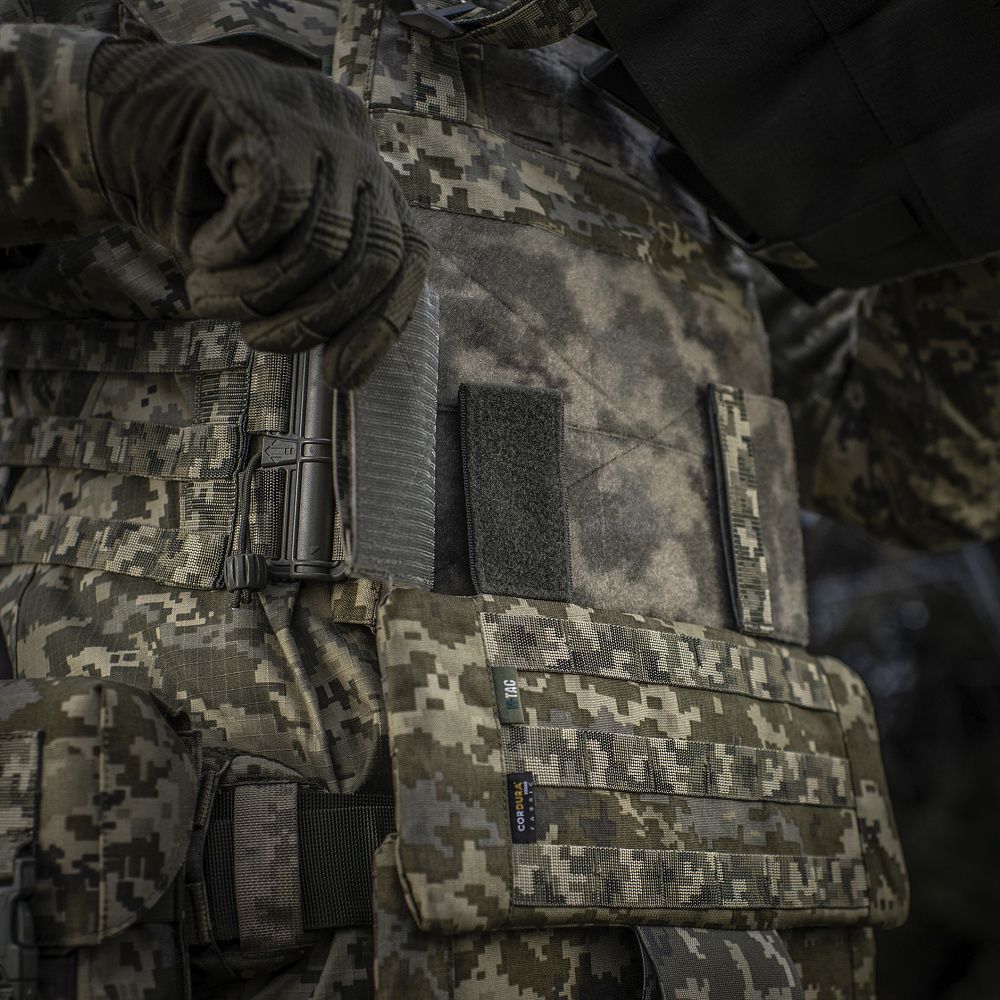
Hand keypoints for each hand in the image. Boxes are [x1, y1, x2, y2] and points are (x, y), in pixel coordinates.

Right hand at [87, 39, 428, 387]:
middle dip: (313, 320)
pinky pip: (276, 209)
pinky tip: (203, 251)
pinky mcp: (263, 109)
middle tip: (253, 339)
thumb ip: (313, 287)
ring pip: (323, 243)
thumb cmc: (192, 197)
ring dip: (258, 293)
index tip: (340, 377)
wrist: (105, 118)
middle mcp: (355, 145)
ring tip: (207, 296)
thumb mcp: (265, 253)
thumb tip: (346, 362)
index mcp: (366, 180)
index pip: (407, 258)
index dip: (380, 326)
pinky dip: (237, 250)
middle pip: (374, 259)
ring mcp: (314, 122)